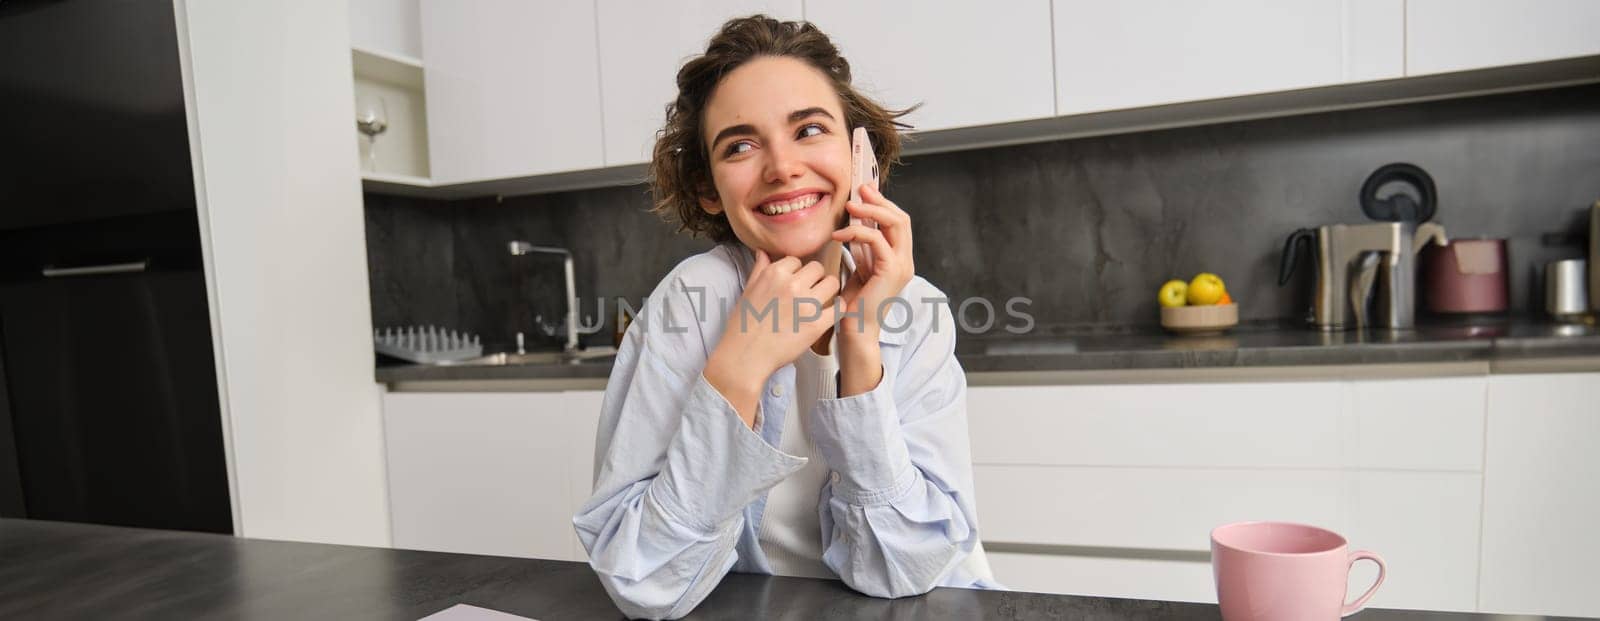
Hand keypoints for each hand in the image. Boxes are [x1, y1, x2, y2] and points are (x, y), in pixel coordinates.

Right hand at [704, 250, 840, 426]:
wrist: (745, 356)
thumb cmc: (743, 326)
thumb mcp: (748, 291)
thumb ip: (759, 269)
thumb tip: (763, 251)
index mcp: (774, 274)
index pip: (797, 260)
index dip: (797, 271)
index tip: (796, 281)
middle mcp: (792, 285)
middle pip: (817, 268)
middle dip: (815, 278)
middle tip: (810, 291)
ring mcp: (806, 304)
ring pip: (832, 283)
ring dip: (828, 290)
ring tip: (821, 301)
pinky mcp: (817, 324)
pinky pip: (839, 307)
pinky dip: (838, 308)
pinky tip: (831, 312)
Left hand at [831, 184, 914, 337]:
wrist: (856, 330)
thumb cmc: (853, 304)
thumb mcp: (859, 268)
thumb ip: (862, 248)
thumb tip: (855, 224)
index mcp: (899, 259)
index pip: (898, 223)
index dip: (883, 204)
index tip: (864, 191)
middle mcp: (905, 261)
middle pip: (902, 218)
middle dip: (880, 201)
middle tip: (859, 190)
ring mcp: (902, 265)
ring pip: (896, 223)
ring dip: (871, 211)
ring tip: (849, 207)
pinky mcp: (890, 270)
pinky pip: (877, 240)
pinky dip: (857, 232)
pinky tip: (838, 235)